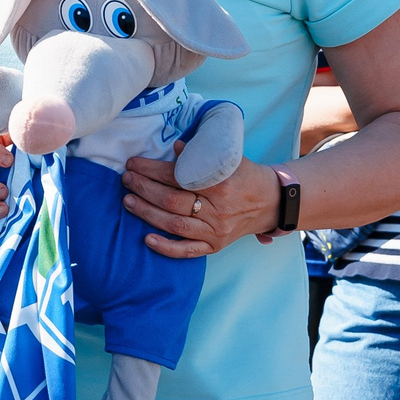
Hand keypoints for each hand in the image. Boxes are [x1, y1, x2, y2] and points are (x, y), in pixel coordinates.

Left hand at [122, 146, 276, 259]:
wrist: (273, 202)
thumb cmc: (247, 176)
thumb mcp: (229, 159)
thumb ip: (202, 153)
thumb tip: (175, 148)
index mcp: (221, 184)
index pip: (178, 176)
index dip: (152, 170)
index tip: (134, 164)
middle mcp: (218, 210)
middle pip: (172, 201)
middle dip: (144, 189)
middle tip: (126, 179)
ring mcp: (216, 231)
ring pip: (175, 225)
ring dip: (147, 213)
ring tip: (128, 201)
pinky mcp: (216, 246)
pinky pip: (188, 251)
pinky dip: (166, 248)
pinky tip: (147, 239)